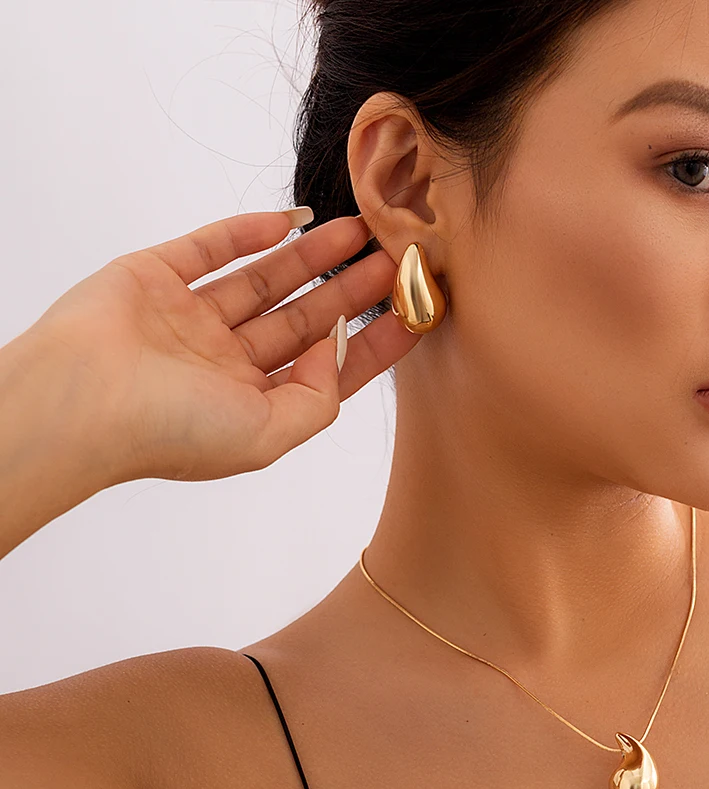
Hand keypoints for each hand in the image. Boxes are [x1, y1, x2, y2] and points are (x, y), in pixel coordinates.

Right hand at [23, 209, 416, 483]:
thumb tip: (338, 347)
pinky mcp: (155, 278)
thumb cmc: (172, 432)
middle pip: (304, 320)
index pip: (327, 370)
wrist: (82, 401)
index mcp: (252, 405)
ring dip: (314, 257)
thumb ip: (318, 398)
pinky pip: (212, 248)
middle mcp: (225, 363)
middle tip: (397, 259)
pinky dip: (251, 232)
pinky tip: (295, 220)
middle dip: (352, 291)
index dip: (372, 343)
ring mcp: (190, 319)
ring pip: (266, 280)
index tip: (414, 314)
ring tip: (361, 231)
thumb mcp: (269, 436)